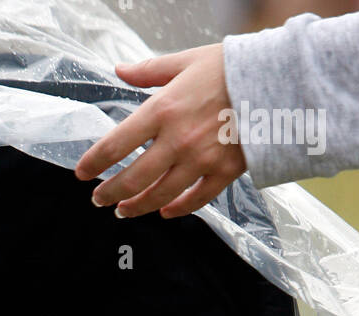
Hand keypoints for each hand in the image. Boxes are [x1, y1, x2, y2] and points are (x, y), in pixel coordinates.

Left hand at [74, 45, 246, 219]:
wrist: (276, 81)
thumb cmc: (230, 68)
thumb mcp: (186, 61)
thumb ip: (149, 71)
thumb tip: (120, 70)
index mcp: (162, 111)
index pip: (115, 145)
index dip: (94, 163)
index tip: (82, 173)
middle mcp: (177, 141)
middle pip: (132, 179)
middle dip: (109, 193)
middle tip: (99, 199)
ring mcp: (200, 160)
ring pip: (158, 196)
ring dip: (137, 207)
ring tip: (123, 210)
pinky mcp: (223, 173)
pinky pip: (194, 200)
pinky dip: (176, 209)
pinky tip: (164, 211)